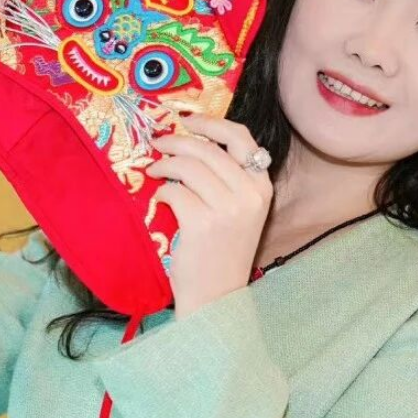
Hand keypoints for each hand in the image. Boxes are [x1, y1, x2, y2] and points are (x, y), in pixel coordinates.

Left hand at [147, 113, 273, 319]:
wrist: (217, 296)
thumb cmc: (222, 253)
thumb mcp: (239, 211)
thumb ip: (227, 178)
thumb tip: (193, 141)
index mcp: (262, 187)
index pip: (241, 137)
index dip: (210, 123)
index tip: (187, 121)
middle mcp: (250, 194)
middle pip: (207, 148)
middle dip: (176, 141)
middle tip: (158, 143)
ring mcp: (228, 209)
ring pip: (188, 167)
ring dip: (165, 165)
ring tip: (155, 171)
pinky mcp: (202, 223)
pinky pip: (174, 192)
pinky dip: (162, 193)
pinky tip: (161, 201)